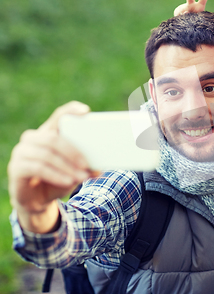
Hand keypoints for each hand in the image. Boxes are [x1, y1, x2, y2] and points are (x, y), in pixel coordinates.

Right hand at [8, 101, 91, 232]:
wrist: (37, 199)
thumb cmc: (58, 179)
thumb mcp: (74, 172)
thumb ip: (86, 167)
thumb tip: (100, 169)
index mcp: (48, 132)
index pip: (58, 116)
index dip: (71, 111)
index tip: (86, 111)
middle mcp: (32, 138)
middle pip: (53, 139)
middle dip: (73, 152)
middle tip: (87, 165)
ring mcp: (22, 152)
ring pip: (47, 155)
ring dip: (67, 167)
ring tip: (81, 177)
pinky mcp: (16, 167)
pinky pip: (38, 168)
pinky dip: (56, 175)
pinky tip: (68, 181)